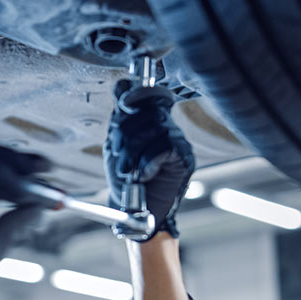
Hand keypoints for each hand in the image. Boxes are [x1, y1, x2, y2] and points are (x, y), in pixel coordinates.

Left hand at [104, 80, 195, 238]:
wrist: (137, 213)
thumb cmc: (126, 183)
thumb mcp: (116, 147)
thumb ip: (119, 120)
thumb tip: (121, 86)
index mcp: (150, 123)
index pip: (149, 95)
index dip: (136, 95)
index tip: (123, 105)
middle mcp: (167, 128)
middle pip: (147, 112)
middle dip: (125, 135)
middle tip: (118, 157)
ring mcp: (178, 141)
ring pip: (154, 128)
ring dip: (133, 152)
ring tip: (127, 172)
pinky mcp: (184, 158)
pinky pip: (164, 147)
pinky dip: (147, 162)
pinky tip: (142, 175)